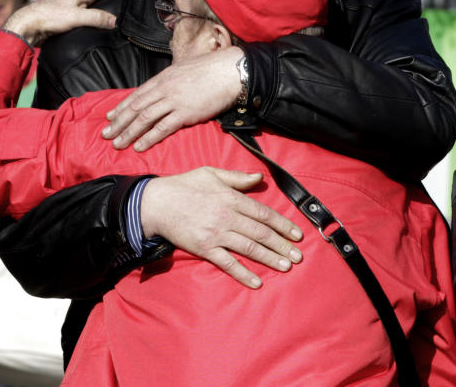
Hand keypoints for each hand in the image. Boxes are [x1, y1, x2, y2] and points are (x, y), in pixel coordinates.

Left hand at [3, 0, 126, 46]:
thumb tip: (116, 21)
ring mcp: (71, 8)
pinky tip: (98, 25)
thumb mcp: (76, 16)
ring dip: (104, 7)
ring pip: (93, 6)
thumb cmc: (49, 16)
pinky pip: (87, 17)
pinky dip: (95, 19)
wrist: (27, 26)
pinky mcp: (67, 19)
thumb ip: (96, 18)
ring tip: (117, 10)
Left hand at [103, 45, 243, 150]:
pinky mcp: (186, 113)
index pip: (137, 94)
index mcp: (163, 77)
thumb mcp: (185, 69)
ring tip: (117, 144)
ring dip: (129, 133)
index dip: (121, 106)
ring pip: (144, 118)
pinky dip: (148, 138)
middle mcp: (164, 89)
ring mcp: (174, 101)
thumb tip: (166, 86)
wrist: (231, 71)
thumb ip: (173, 79)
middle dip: (119, 122)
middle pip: (136, 107)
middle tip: (105, 135)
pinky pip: (162, 128)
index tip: (110, 116)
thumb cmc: (212, 69)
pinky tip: (139, 146)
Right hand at [140, 166, 302, 288]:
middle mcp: (227, 217)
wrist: (156, 203)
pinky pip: (227, 263)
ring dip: (270, 258)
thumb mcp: (212, 173)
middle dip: (282, 245)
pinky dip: (243, 273)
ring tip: (286, 266)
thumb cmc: (184, 186)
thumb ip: (238, 177)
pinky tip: (256, 282)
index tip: (296, 234)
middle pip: (261, 233)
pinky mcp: (205, 249)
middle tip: (298, 256)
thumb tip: (260, 177)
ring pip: (249, 248)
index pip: (263, 213)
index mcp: (231, 198)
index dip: (282, 224)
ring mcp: (217, 234)